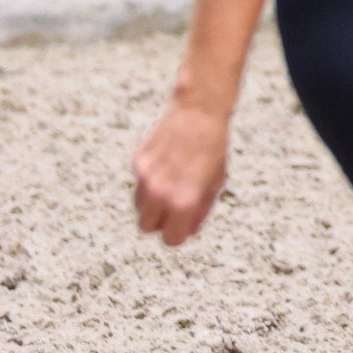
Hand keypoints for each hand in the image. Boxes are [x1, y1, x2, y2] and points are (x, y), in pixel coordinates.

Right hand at [133, 94, 231, 246]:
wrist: (199, 113)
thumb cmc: (213, 149)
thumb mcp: (215, 184)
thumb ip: (199, 211)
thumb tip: (186, 232)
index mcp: (183, 202)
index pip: (172, 239)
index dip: (180, 233)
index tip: (185, 224)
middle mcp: (160, 193)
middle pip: (147, 227)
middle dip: (161, 222)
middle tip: (176, 207)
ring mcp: (145, 178)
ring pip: (139, 207)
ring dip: (153, 203)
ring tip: (173, 184)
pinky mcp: (137, 163)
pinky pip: (139, 184)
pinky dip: (150, 182)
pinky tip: (168, 165)